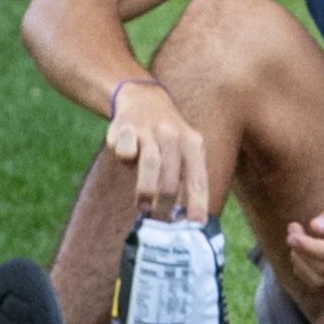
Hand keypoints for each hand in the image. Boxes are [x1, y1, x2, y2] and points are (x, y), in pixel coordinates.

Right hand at [106, 78, 216, 218]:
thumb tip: (186, 219)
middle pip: (172, 177)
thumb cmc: (167, 136)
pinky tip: (126, 162)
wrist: (143, 97)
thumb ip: (186, 178)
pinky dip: (125, 160)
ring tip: (143, 208)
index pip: (198, 179)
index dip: (198, 203)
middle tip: (159, 220)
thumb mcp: (185, 150)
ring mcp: (150, 130)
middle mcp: (174, 135)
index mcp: (193, 144)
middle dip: (166, 204)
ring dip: (146, 191)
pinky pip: (126, 150)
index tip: (196, 225)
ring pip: (151, 164)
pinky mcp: (127, 127)